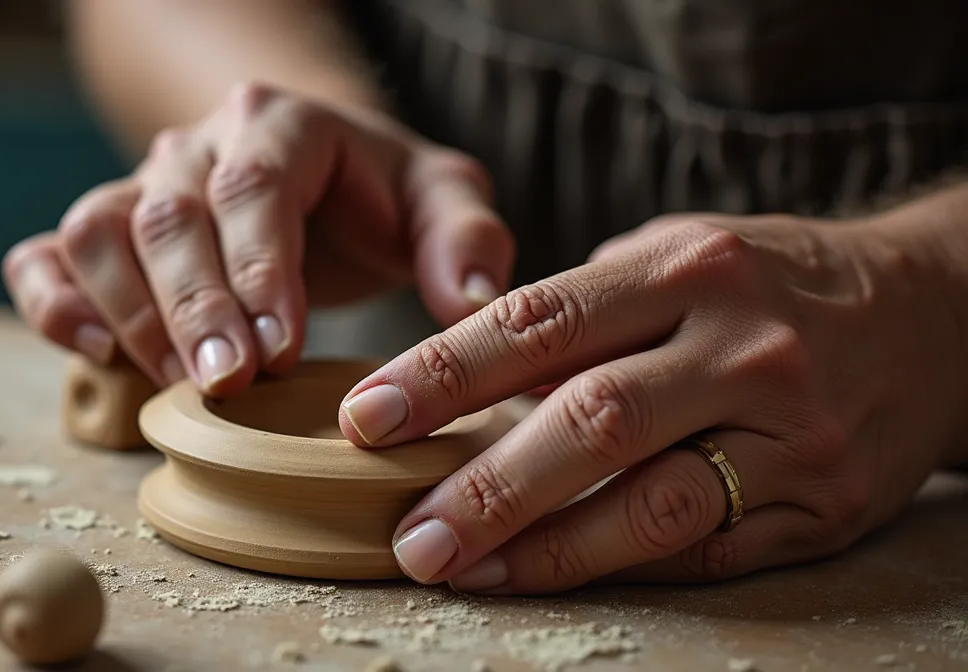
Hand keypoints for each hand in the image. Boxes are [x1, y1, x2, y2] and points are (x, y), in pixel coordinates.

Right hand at [3, 82, 514, 394]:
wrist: (315, 177)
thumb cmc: (380, 197)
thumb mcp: (441, 201)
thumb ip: (468, 238)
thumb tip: (474, 301)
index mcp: (280, 124)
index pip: (256, 186)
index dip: (258, 268)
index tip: (280, 348)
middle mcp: (197, 148)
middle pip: (169, 214)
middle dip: (193, 305)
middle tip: (226, 382)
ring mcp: (141, 186)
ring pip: (97, 230)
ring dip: (127, 311)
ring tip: (175, 383)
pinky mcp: (107, 232)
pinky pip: (46, 254)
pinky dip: (54, 303)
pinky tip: (94, 352)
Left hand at [337, 213, 967, 593]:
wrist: (930, 316)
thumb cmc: (769, 284)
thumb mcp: (683, 253)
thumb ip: (585, 303)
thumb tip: (467, 367)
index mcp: (688, 269)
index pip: (540, 322)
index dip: (443, 372)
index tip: (367, 417)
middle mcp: (740, 346)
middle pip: (589, 420)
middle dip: (483, 484)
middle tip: (404, 533)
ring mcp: (788, 429)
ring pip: (649, 501)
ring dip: (542, 548)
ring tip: (459, 570)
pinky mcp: (821, 502)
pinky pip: (704, 548)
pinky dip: (615, 567)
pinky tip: (547, 577)